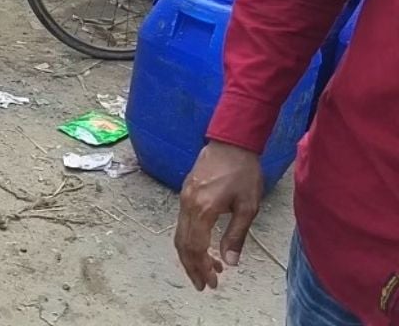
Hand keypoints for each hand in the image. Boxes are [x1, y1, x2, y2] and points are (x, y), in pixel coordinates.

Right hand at [174, 142, 263, 290]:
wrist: (230, 142)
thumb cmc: (243, 173)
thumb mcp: (248, 206)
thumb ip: (236, 235)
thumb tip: (230, 262)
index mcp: (202, 210)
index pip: (195, 247)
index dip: (201, 267)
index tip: (213, 282)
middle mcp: (187, 205)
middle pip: (182, 244)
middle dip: (193, 267)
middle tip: (205, 284)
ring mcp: (183, 198)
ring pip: (179, 234)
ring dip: (190, 255)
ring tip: (207, 269)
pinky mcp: (185, 193)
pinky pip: (182, 223)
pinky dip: (190, 240)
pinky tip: (204, 246)